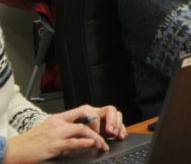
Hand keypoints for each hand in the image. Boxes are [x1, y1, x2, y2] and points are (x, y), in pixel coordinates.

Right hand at [5, 105, 124, 162]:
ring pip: (82, 130)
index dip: (95, 116)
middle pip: (86, 118)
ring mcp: (56, 134)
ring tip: (103, 145)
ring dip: (96, 137)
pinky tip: (91, 144)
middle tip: (107, 135)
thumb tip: (79, 135)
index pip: (82, 110)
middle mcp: (58, 123)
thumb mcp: (48, 129)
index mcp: (58, 118)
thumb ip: (64, 130)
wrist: (14, 149)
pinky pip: (72, 143)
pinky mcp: (53, 146)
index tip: (102, 125)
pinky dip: (84, 143)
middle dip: (99, 126)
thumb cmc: (30, 141)